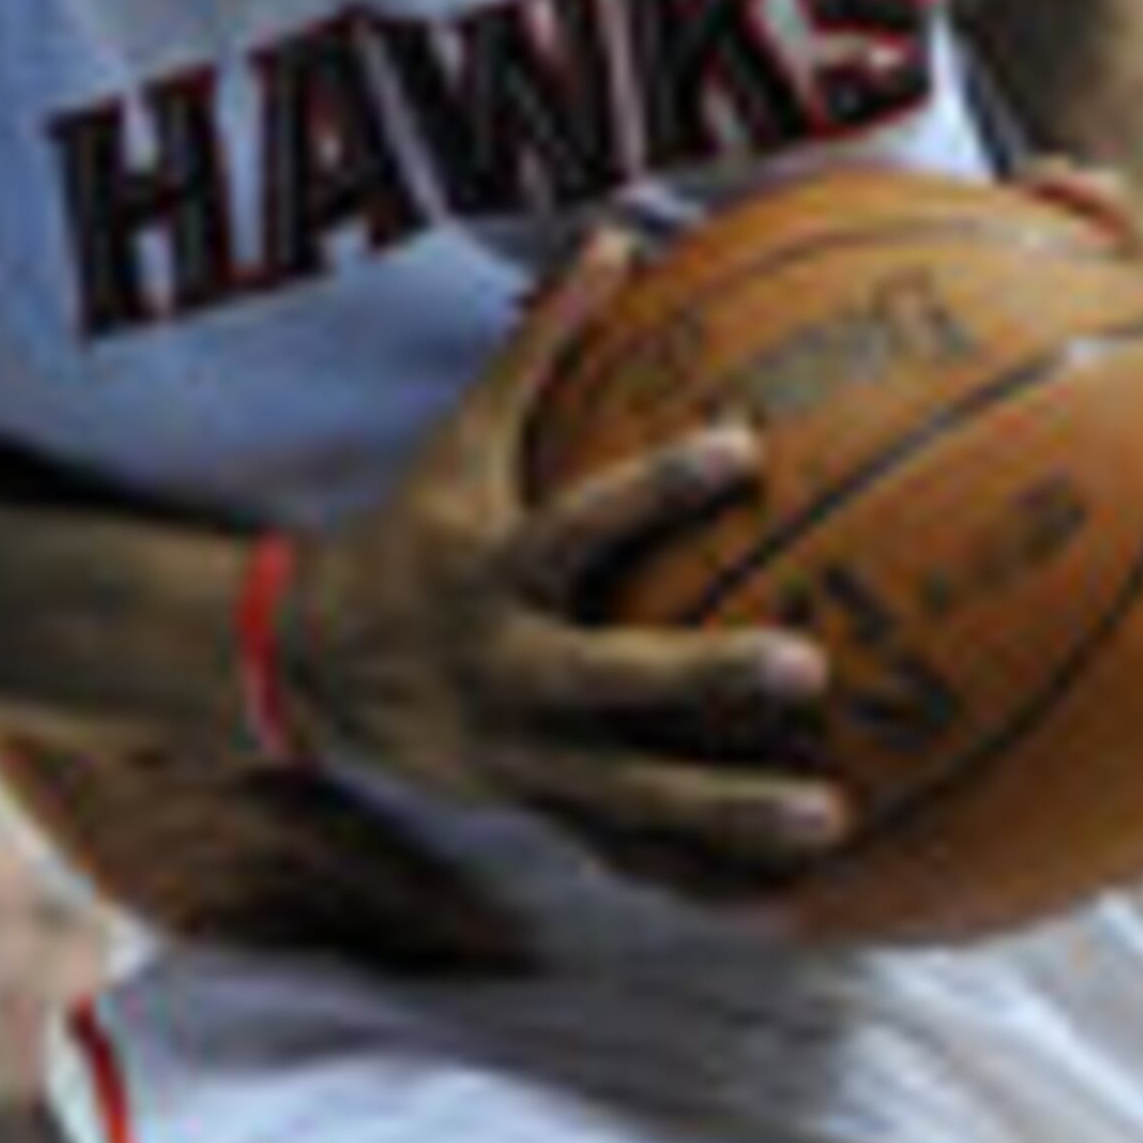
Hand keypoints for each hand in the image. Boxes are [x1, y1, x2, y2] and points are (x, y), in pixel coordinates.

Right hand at [265, 241, 861, 902]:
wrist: (311, 669)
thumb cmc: (415, 531)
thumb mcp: (464, 438)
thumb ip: (544, 345)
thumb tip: (617, 234)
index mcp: (491, 571)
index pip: (578, 522)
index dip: (654, 485)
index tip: (744, 446)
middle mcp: (507, 671)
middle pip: (611, 682)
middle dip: (703, 679)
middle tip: (809, 667)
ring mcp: (522, 756)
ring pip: (630, 798)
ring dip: (726, 814)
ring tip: (832, 817)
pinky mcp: (539, 812)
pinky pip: (627, 861)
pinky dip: (701, 887)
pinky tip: (790, 908)